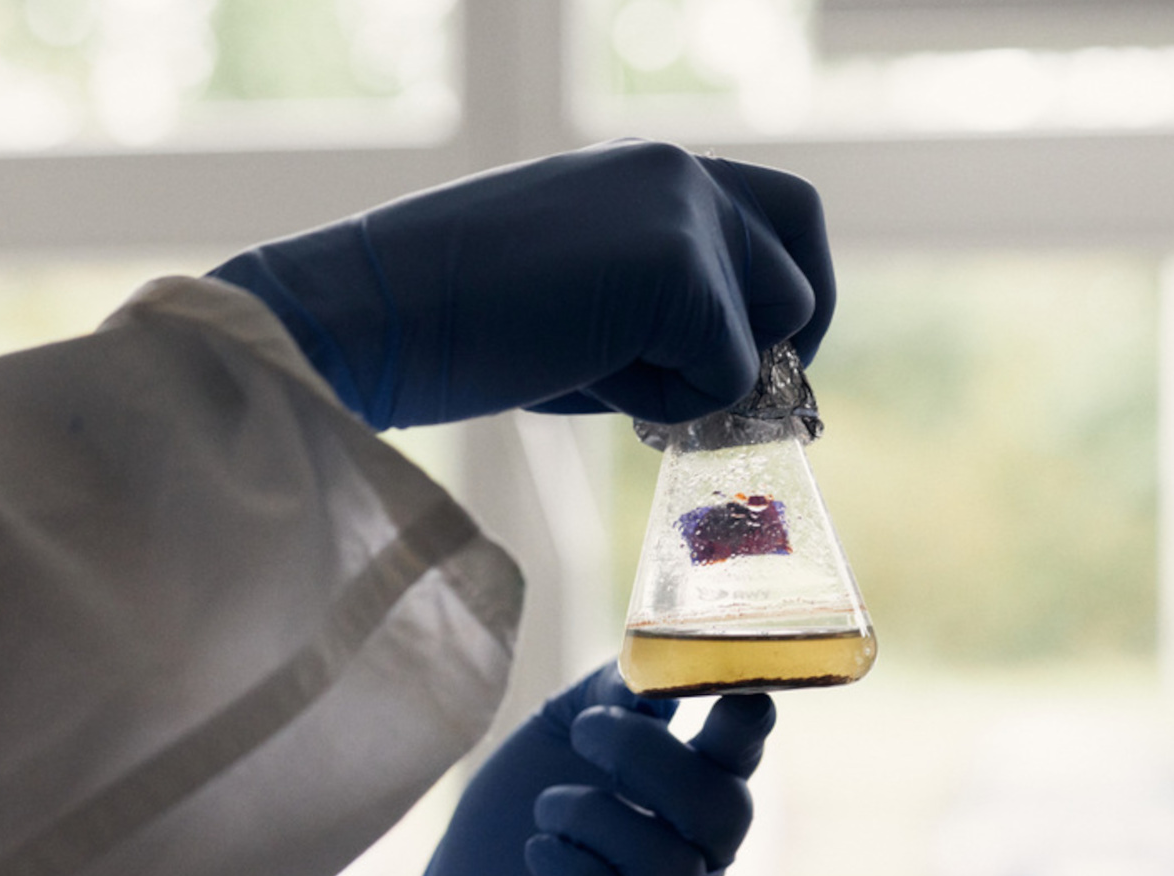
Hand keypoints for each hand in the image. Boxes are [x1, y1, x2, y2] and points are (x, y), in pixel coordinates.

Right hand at [208, 140, 834, 429]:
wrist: (373, 310)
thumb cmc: (446, 320)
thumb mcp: (573, 293)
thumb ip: (655, 308)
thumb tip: (730, 375)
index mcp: (645, 169)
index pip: (773, 213)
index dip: (775, 292)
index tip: (742, 358)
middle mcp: (677, 171)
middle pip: (801, 255)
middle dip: (789, 336)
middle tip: (734, 399)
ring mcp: (684, 212)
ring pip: (771, 323)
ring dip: (705, 376)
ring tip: (603, 379)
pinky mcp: (680, 271)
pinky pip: (725, 376)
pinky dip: (666, 408)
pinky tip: (578, 381)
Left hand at [367, 664, 773, 875]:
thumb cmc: (518, 804)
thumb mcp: (556, 731)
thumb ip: (606, 694)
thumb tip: (650, 667)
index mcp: (686, 790)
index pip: (740, 758)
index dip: (748, 725)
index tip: (729, 691)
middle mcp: (693, 854)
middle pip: (725, 813)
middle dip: (652, 760)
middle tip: (585, 731)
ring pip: (674, 868)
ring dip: (597, 820)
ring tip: (545, 809)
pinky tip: (539, 852)